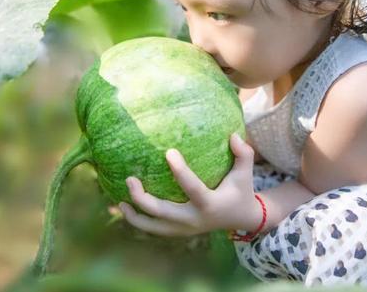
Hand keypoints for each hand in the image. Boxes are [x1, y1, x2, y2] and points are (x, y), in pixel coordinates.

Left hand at [118, 133, 262, 236]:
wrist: (242, 219)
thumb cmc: (241, 189)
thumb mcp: (245, 173)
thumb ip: (244, 153)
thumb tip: (233, 134)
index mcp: (210, 204)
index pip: (192, 188)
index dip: (180, 171)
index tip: (169, 151)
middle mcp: (194, 219)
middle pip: (163, 213)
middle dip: (143, 199)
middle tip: (130, 179)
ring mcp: (185, 229)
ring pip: (154, 227)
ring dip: (135, 216)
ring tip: (120, 201)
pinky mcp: (179, 232)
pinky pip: (155, 229)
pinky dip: (140, 221)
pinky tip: (126, 208)